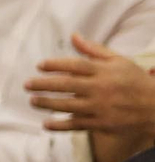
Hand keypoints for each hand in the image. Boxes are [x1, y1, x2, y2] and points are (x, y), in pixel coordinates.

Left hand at [27, 33, 154, 161]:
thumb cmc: (135, 80)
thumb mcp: (119, 61)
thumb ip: (94, 50)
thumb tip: (73, 36)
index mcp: (105, 71)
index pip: (76, 65)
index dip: (56, 65)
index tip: (40, 66)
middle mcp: (102, 88)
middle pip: (67, 85)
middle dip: (44, 84)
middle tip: (26, 84)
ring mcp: (101, 107)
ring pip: (69, 106)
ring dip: (48, 104)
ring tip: (32, 100)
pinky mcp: (102, 123)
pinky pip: (77, 125)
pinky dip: (61, 125)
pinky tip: (46, 124)